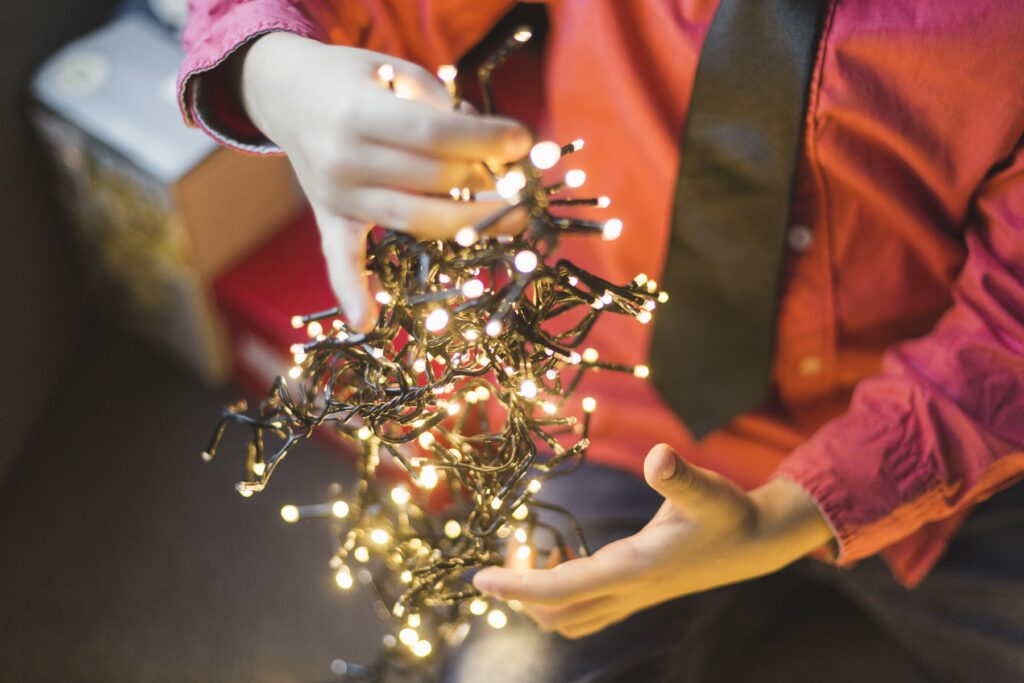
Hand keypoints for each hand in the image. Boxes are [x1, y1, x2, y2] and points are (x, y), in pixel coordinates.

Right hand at [234, 32, 532, 329]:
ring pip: (413, 219)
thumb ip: (438, 108)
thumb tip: (490, 149)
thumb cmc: (356, 79)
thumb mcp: (396, 72)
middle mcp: (344, 160)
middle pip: (432, 180)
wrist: (287, 91)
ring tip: (514, 221)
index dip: (483, 140)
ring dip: (468, 224)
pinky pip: (340, 259)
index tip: (522, 140)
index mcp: (360, 115)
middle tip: (521, 180)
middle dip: (485, 179)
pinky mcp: (330, 219)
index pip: (434, 135)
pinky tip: (366, 322)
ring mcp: (336, 195)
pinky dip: (351, 290)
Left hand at [474, 444, 832, 638]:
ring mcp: (631, 599)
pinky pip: (585, 611)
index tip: (480, 578)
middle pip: (556, 614)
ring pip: (569, 619)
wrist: (756, 544)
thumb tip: (659, 456)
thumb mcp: (708, 490)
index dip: (518, 585)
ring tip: (533, 550)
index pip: (562, 589)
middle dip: (521, 591)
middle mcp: (628, 592)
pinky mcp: (635, 594)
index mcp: (634, 570)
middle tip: (512, 547)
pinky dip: (560, 594)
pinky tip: (565, 555)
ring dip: (539, 597)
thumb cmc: (728, 512)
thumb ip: (680, 477)